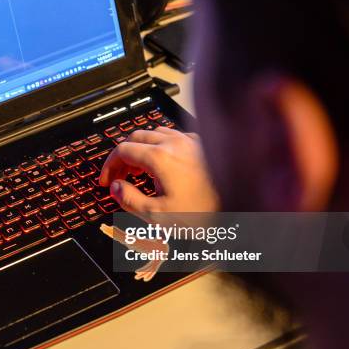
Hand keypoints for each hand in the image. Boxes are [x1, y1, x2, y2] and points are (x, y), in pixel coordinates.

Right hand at [99, 127, 218, 213]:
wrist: (242, 207)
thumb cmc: (205, 213)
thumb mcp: (158, 216)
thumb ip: (130, 200)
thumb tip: (116, 188)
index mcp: (159, 157)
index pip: (121, 151)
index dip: (109, 166)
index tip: (106, 181)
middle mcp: (174, 143)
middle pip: (136, 137)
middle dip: (122, 156)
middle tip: (119, 176)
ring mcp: (190, 141)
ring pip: (155, 133)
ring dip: (141, 148)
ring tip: (139, 170)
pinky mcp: (202, 145)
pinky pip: (174, 136)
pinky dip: (161, 145)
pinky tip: (165, 163)